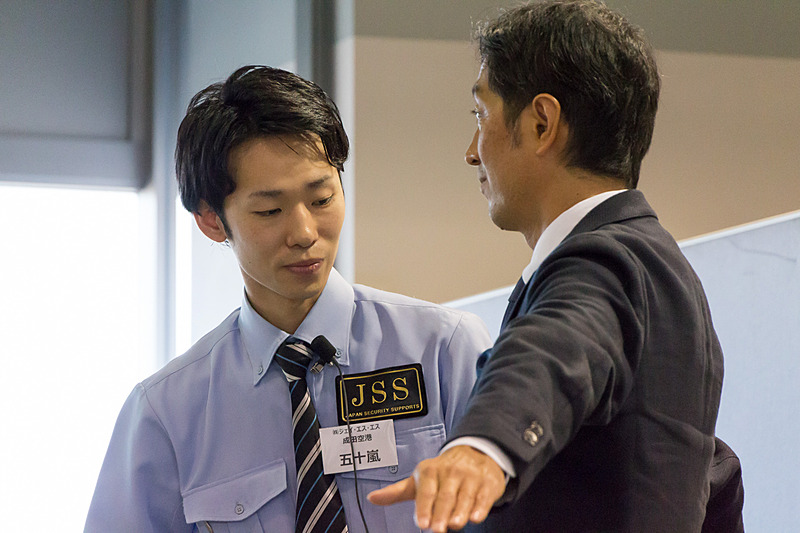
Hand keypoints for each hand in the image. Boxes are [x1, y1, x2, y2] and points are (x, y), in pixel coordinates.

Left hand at [367, 445, 505, 531]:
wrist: (475, 452)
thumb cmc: (443, 472)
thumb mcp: (420, 479)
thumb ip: (397, 492)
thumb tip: (372, 499)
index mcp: (430, 471)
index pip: (426, 491)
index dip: (424, 507)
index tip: (422, 523)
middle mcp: (450, 472)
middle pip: (445, 496)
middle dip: (441, 513)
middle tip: (437, 529)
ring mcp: (470, 477)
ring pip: (464, 497)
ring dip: (460, 512)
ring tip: (455, 524)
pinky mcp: (487, 483)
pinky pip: (483, 496)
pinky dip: (480, 507)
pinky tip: (476, 516)